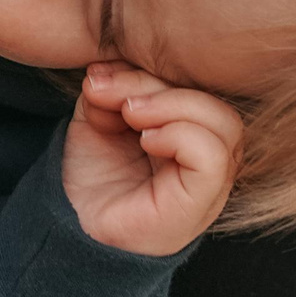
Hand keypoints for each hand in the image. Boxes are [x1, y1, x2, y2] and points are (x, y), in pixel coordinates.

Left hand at [61, 62, 242, 256]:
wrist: (69, 225)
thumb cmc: (91, 177)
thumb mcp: (98, 118)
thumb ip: (113, 89)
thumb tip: (108, 71)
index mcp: (195, 134)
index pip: (200, 89)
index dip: (154, 72)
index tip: (102, 77)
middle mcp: (212, 159)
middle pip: (216, 102)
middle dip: (161, 87)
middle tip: (118, 99)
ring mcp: (210, 185)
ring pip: (226, 125)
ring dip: (173, 106)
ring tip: (130, 115)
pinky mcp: (198, 204)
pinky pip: (214, 158)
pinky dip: (181, 135)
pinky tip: (145, 140)